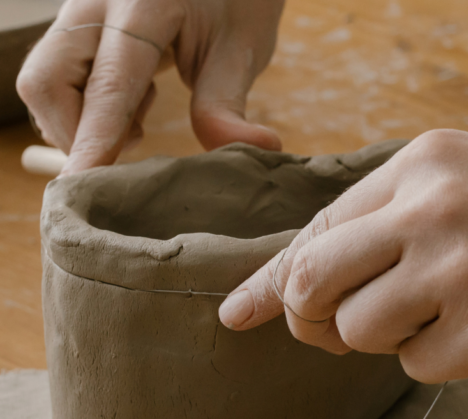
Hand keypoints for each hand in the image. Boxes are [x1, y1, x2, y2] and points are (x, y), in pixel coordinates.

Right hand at [17, 0, 283, 174]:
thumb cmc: (235, 3)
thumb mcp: (242, 50)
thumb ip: (228, 103)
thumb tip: (257, 149)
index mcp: (143, 6)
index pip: (107, 85)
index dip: (93, 142)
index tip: (82, 186)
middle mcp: (96, 5)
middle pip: (46, 82)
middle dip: (77, 134)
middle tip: (133, 143)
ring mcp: (80, 13)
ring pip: (43, 82)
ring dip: (80, 122)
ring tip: (136, 118)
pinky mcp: (79, 27)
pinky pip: (55, 77)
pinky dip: (82, 109)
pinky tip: (127, 102)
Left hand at [218, 130, 467, 381]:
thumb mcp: (459, 190)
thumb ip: (379, 228)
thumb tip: (299, 284)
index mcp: (418, 164)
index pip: (316, 230)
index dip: (271, 280)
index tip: (237, 312)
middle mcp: (431, 207)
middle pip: (310, 282)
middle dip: (308, 318)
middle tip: (334, 329)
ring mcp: (460, 266)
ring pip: (356, 331)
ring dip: (383, 338)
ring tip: (436, 316)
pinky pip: (415, 364)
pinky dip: (435, 357)